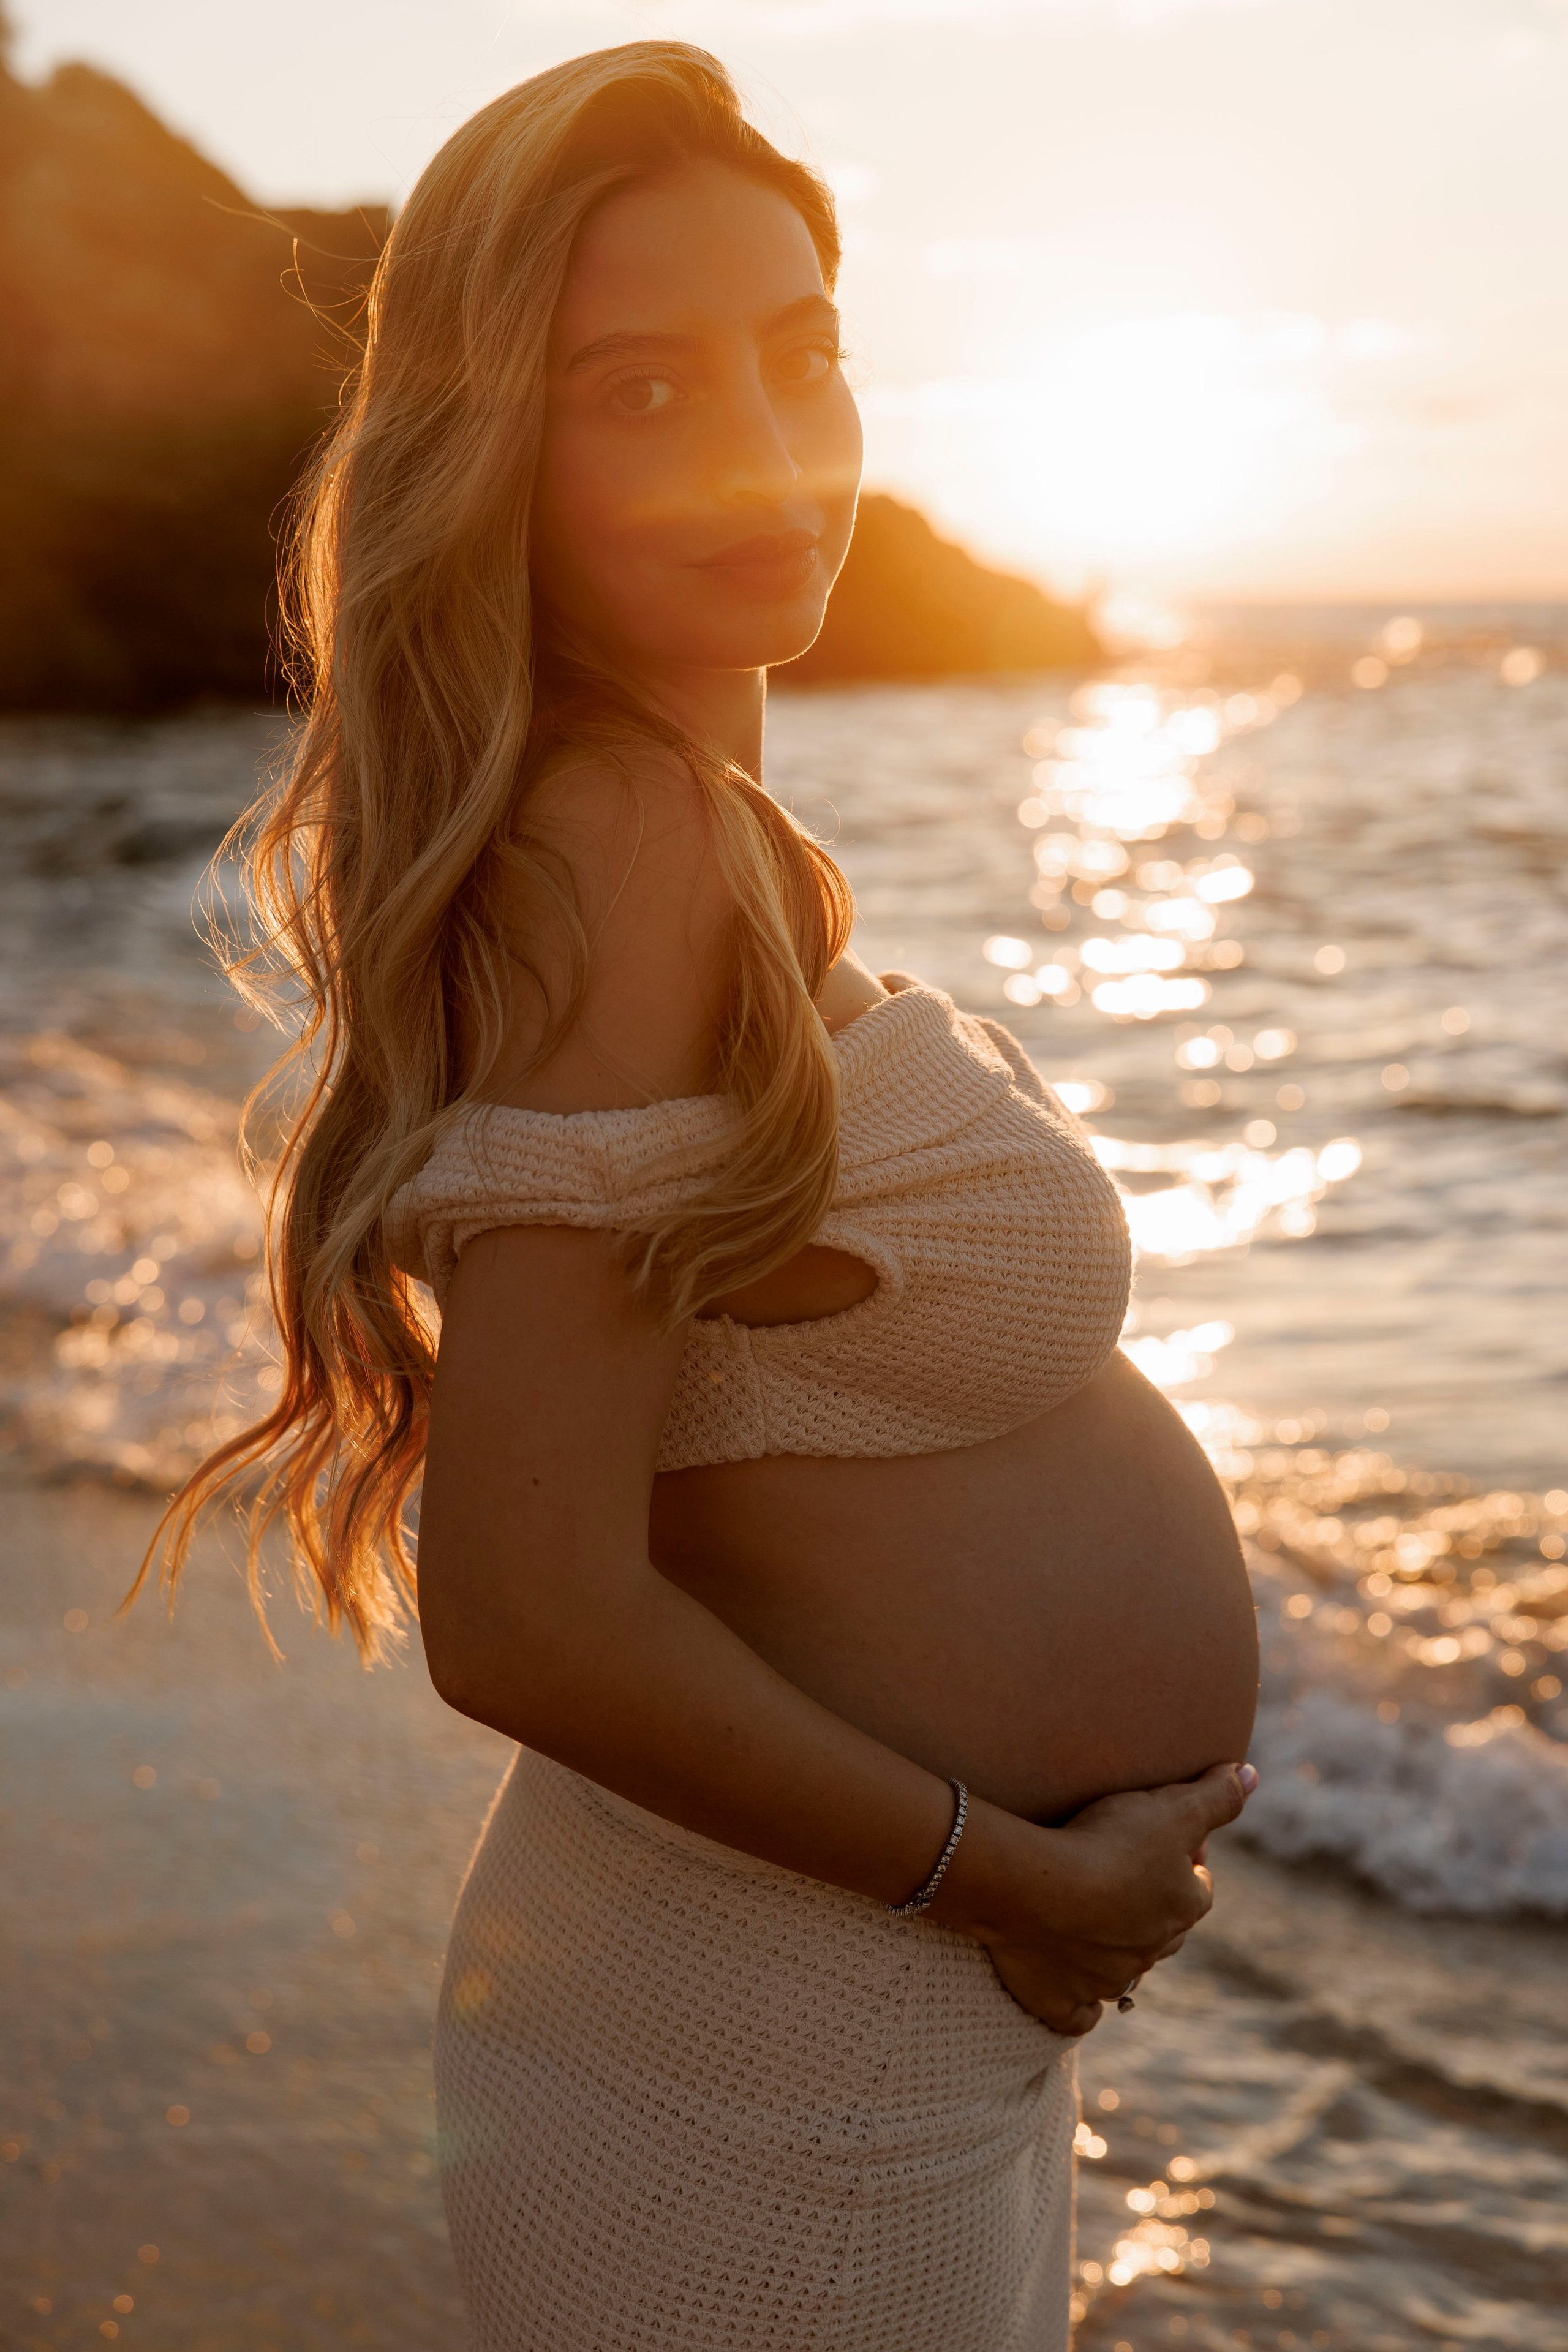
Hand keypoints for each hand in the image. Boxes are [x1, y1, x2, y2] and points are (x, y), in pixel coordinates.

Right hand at [970, 1762, 1257, 2036]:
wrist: (1033, 1891)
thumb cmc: (1107, 1845)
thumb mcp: (1170, 1808)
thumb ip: (1215, 1796)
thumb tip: (1251, 1776)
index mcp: (1183, 1908)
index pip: (1198, 1886)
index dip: (1186, 1862)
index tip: (1165, 1840)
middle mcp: (1153, 1951)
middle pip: (1165, 1930)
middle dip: (1153, 1907)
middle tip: (1125, 1873)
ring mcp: (1107, 1980)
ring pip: (1125, 1970)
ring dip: (1117, 1951)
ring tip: (1092, 1919)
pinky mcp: (1063, 2002)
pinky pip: (1080, 2015)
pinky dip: (1081, 2006)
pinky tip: (1077, 1995)